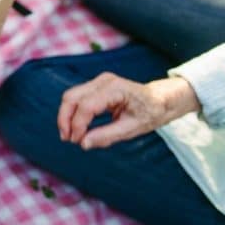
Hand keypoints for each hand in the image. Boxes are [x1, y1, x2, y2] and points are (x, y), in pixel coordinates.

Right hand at [58, 74, 200, 149]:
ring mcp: (98, 81)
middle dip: (65, 119)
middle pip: (71, 97)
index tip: (77, 141)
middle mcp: (103, 81)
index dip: (77, 125)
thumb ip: (106, 136)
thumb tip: (83, 144)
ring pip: (70, 97)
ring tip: (70, 135)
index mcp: (115, 89)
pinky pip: (76, 98)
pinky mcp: (95, 86)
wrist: (160, 100)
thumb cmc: (150, 113)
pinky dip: (72, 113)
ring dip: (66, 116)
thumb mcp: (132, 129)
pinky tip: (76, 127)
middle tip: (67, 139)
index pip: (86, 106)